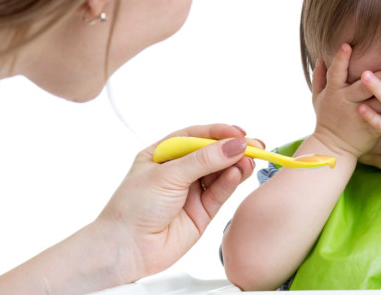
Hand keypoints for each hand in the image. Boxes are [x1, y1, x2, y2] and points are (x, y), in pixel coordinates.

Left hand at [96, 123, 255, 279]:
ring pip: (220, 173)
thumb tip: (234, 145)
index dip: (219, 133)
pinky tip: (238, 173)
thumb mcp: (167, 175)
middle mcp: (179, 171)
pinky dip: (231, 182)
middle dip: (233, 148)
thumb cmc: (133, 207)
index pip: (196, 136)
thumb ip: (203, 160)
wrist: (126, 248)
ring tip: (248, 161)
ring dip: (236, 165)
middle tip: (254, 146)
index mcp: (164, 154)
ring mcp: (191, 191)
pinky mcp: (202, 212)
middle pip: (213, 154)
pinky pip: (220, 192)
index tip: (238, 133)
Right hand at [311, 44, 380, 157]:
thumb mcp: (317, 98)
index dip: (340, 59)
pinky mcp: (372, 127)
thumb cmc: (326, 119)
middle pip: (365, 86)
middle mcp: (347, 102)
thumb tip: (320, 57)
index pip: (335, 72)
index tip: (347, 45)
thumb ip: (318, 77)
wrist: (333, 148)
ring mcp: (360, 115)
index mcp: (334, 92)